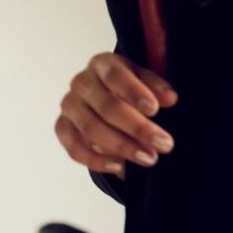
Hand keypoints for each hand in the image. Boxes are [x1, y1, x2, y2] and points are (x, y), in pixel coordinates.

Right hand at [54, 52, 176, 176]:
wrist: (108, 99)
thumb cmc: (130, 88)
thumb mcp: (146, 80)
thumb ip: (157, 86)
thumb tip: (169, 98)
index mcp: (102, 64)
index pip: (115, 76)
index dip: (134, 92)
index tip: (154, 110)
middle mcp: (81, 83)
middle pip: (106, 107)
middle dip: (137, 128)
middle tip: (164, 144)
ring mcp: (69, 105)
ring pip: (91, 129)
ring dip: (122, 147)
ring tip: (149, 159)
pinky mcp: (62, 127)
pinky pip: (74, 147)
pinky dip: (95, 160)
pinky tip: (119, 167)